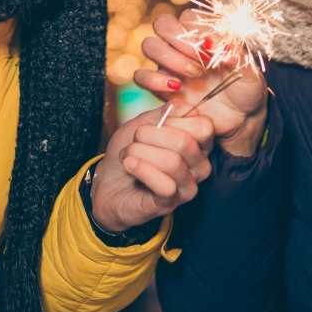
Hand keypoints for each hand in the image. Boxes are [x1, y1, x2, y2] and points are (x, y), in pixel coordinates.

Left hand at [90, 108, 214, 231]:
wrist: (107, 182)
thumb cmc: (129, 151)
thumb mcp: (144, 123)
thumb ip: (166, 113)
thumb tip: (187, 108)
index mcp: (198, 144)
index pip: (204, 126)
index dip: (173, 119)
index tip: (153, 123)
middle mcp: (199, 166)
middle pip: (185, 141)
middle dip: (150, 134)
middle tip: (135, 139)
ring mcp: (187, 186)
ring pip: (172, 162)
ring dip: (140, 152)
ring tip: (127, 154)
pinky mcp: (170, 203)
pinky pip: (165, 185)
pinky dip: (141, 170)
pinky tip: (129, 165)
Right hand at [136, 10, 268, 155]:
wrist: (239, 119)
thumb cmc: (245, 88)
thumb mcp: (249, 71)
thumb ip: (235, 54)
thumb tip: (217, 42)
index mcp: (203, 34)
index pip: (188, 16)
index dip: (197, 29)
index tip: (214, 48)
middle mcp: (182, 46)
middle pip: (162, 24)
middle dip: (180, 41)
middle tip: (201, 61)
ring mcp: (169, 65)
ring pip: (149, 45)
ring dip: (169, 58)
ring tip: (195, 75)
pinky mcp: (160, 87)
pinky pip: (141, 76)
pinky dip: (153, 80)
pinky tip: (175, 88)